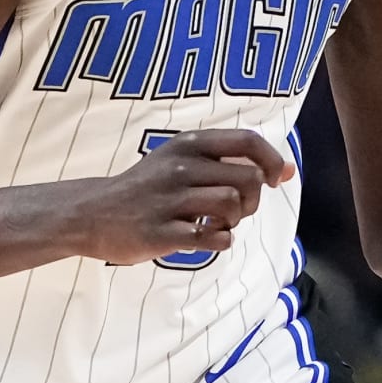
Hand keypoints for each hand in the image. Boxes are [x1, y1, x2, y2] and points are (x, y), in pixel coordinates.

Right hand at [80, 130, 291, 267]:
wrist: (93, 213)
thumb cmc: (148, 188)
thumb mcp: (181, 160)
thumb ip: (231, 162)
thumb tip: (288, 170)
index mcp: (187, 144)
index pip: (248, 141)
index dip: (272, 161)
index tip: (273, 179)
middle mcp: (179, 167)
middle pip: (249, 180)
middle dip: (253, 200)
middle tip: (235, 210)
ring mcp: (169, 200)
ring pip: (232, 207)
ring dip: (234, 221)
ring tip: (215, 223)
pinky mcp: (161, 233)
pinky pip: (214, 238)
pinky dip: (220, 241)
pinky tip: (205, 238)